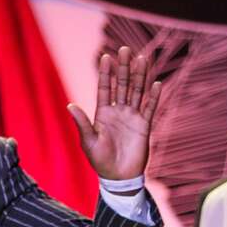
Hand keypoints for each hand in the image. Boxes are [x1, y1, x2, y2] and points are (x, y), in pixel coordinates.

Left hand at [68, 44, 163, 181]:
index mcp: (103, 114)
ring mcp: (132, 117)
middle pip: (122, 85)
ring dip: (139, 76)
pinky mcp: (144, 125)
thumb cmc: (100, 161)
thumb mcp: (89, 141)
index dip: (106, 73)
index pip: (105, 88)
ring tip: (142, 58)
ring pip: (136, 91)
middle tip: (125, 49)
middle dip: (123, 68)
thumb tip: (69, 105)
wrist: (118, 177)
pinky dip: (154, 96)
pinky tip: (157, 83)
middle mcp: (118, 112)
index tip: (106, 56)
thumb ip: (82, 123)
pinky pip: (150, 108)